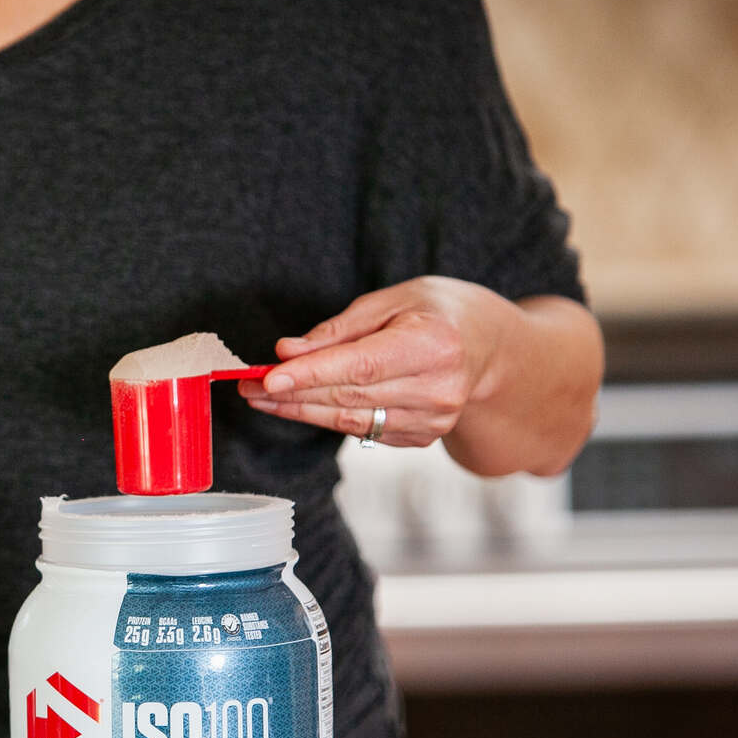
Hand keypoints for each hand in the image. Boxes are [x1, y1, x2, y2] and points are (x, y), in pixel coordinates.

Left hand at [239, 276, 516, 448]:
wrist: (491, 349)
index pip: (361, 366)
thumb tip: (288, 351)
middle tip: (247, 385)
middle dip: (291, 393)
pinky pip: (361, 431)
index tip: (267, 378)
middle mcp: (438, 389)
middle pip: (348, 397)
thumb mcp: (395, 300)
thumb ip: (340, 329)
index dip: (311, 375)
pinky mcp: (422, 438)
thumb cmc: (441, 312)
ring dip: (298, 410)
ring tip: (259, 398)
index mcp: (434, 345)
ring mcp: (432, 420)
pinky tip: (297, 406)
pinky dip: (325, 417)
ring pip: (349, 421)